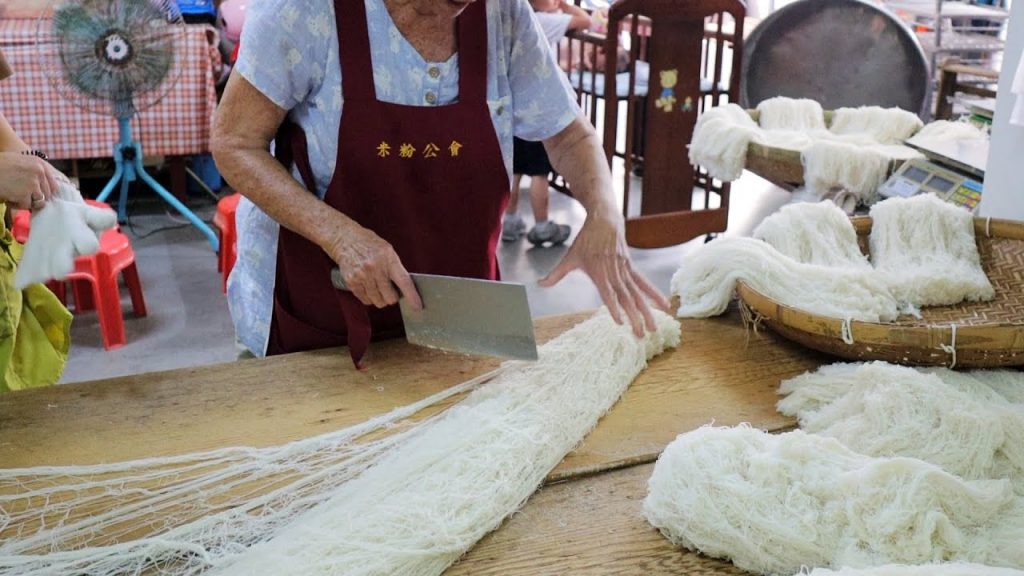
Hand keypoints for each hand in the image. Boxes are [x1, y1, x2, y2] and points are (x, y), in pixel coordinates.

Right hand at [0, 152, 57, 210]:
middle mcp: (39, 172)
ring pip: (38, 201)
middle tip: (20, 195)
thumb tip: (44, 188)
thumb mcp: (20, 162)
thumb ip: (34, 171)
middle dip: (35, 198)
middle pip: (47, 194)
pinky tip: (8, 197)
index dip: (45, 192)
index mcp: (39, 163)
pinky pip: (26, 205)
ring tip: (13, 195)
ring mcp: (33, 183)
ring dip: (26, 201)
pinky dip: (16, 204)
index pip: (53, 184)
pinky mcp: (25, 193)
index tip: (36, 195)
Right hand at [324, 221, 422, 310]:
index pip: (404, 281)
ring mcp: (362, 276)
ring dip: (380, 299)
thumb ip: (396, 268)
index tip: (417, 306)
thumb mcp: (388, 251)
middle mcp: (375, 268)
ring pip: (377, 301)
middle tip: (391, 291)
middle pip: (390, 297)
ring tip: (378, 288)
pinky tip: (369, 289)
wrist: (345, 239)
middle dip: (392, 297)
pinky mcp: (352, 282)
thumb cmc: (369, 244)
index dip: (412, 296)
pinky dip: (369, 298)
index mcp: (388, 259)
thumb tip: (405, 289)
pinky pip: (365, 300)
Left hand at [539, 210, 670, 336]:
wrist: (604, 219)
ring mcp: (625, 269)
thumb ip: (556, 274)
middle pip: (627, 297)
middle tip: (641, 334)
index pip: (608, 293)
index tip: (620, 322)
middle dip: (635, 317)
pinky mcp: (631, 267)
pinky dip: (654, 294)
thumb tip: (539, 284)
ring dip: (647, 311)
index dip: (614, 307)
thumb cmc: (585, 240)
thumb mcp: (570, 257)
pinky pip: (644, 283)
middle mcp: (614, 272)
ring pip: (638, 293)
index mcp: (599, 271)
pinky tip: (665, 305)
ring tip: (654, 328)